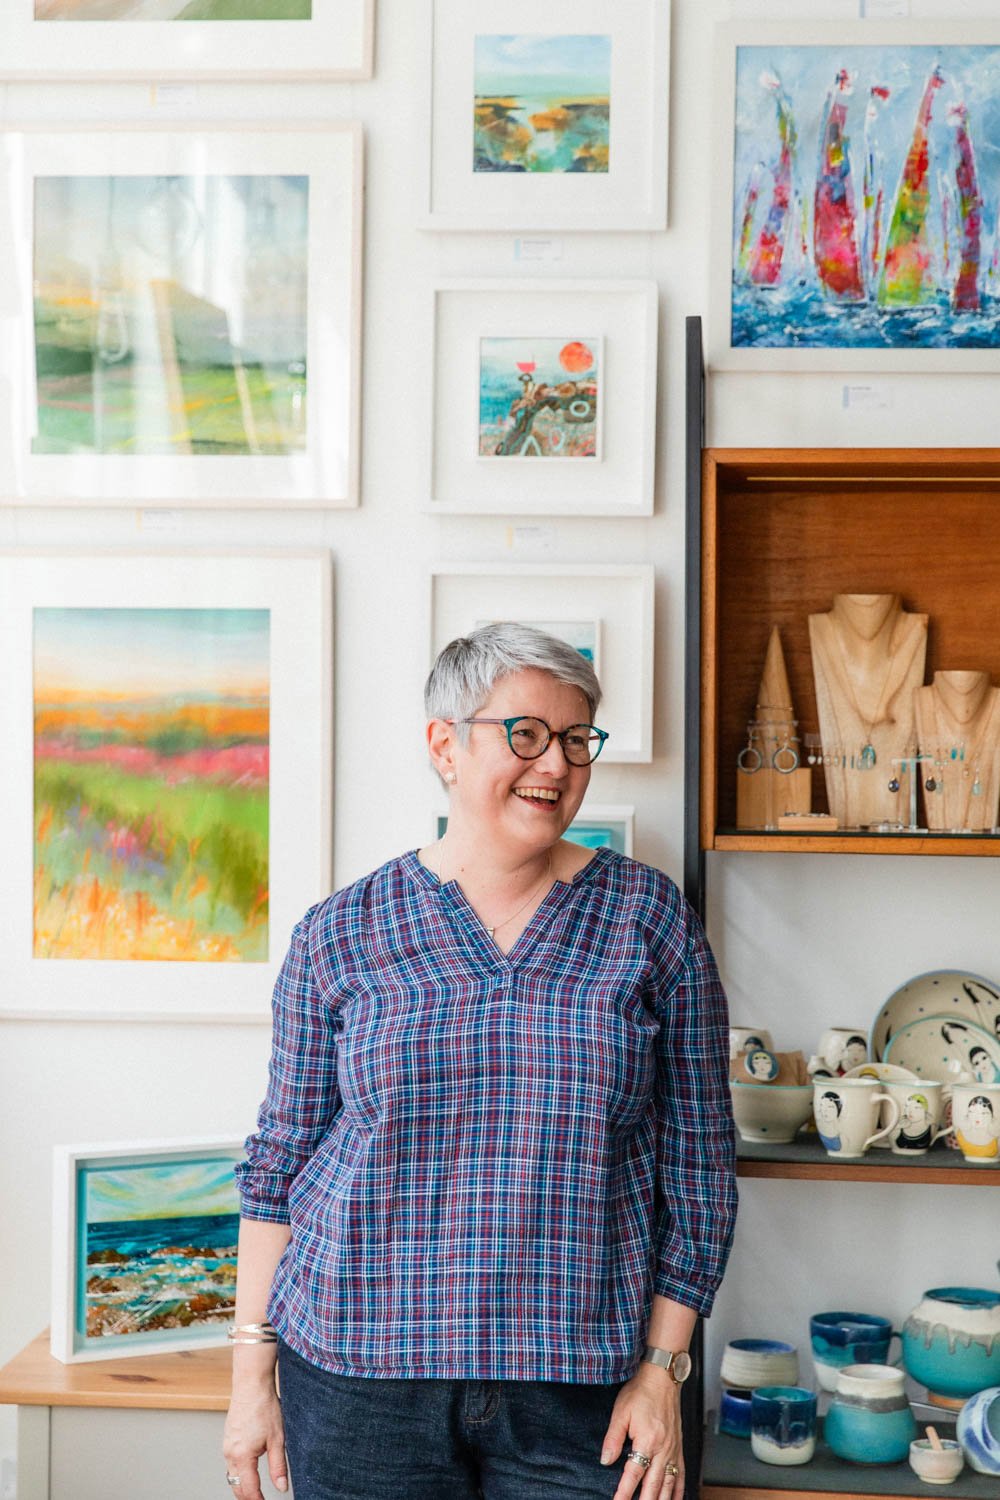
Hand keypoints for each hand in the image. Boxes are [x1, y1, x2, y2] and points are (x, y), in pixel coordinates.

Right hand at [223, 1380, 288, 1498]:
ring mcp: (227, 1445)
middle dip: (247, 1497)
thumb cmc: (264, 1407)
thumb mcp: (278, 1439)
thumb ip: (278, 1467)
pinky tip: (249, 1470)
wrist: (251, 1384)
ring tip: (256, 1491)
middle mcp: (230, 1453)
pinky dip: (239, 1471)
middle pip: (236, 1486)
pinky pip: (230, 1462)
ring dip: (242, 1485)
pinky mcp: (228, 1438)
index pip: (248, 1489)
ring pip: (232, 1475)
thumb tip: (282, 1487)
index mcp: (242, 1456)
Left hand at [601, 1365, 683, 1499]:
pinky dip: (678, 1490)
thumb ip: (613, 1438)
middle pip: (653, 1485)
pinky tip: (675, 1499)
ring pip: (668, 1484)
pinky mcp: (679, 1447)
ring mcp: (673, 1449)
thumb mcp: (621, 1411)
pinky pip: (681, 1474)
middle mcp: (663, 1449)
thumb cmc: (641, 1391)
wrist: (663, 1377)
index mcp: (647, 1440)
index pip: (633, 1473)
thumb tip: (605, 1460)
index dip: (624, 1492)